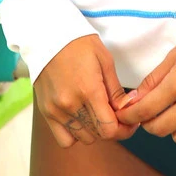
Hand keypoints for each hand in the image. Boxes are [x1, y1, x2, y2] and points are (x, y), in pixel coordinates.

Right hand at [33, 33, 139, 147]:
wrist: (49, 35)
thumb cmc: (80, 44)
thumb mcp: (105, 61)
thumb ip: (116, 91)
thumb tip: (128, 110)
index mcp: (89, 89)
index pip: (109, 128)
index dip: (124, 130)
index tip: (129, 122)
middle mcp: (70, 104)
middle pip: (98, 135)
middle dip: (111, 128)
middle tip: (115, 114)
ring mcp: (56, 110)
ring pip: (83, 138)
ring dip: (94, 131)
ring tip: (97, 113)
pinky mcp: (46, 112)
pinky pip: (64, 139)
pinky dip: (76, 134)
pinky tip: (81, 119)